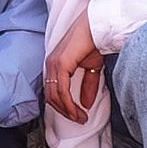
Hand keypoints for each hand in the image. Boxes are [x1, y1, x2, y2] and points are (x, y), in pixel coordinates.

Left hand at [44, 10, 103, 124]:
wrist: (96, 27)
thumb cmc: (93, 43)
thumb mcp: (92, 68)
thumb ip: (88, 85)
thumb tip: (87, 104)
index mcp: (54, 65)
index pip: (51, 91)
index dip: (62, 106)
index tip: (75, 115)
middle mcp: (50, 65)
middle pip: (51, 97)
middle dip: (65, 112)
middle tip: (78, 120)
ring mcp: (53, 65)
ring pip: (55, 97)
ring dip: (68, 111)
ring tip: (80, 118)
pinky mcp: (60, 65)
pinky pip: (62, 91)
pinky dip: (69, 104)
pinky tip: (79, 110)